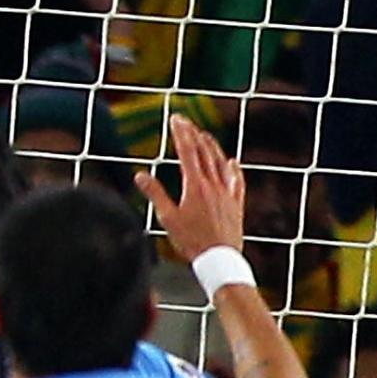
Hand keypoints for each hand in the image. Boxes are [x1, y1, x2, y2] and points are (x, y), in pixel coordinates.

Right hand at [137, 114, 249, 269]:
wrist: (219, 257)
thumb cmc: (191, 240)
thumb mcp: (167, 218)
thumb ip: (155, 194)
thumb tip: (140, 176)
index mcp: (195, 185)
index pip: (187, 152)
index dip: (180, 133)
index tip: (175, 119)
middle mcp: (213, 184)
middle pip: (204, 152)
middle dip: (194, 134)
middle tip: (186, 122)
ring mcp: (227, 192)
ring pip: (220, 162)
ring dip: (211, 146)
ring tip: (204, 135)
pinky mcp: (236, 202)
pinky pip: (236, 179)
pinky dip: (233, 168)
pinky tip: (232, 161)